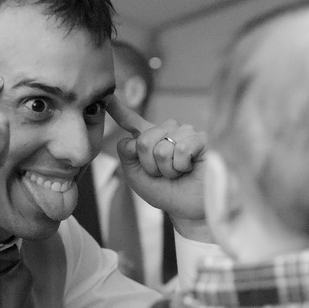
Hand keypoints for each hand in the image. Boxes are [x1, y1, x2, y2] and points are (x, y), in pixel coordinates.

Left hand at [107, 97, 210, 239]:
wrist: (187, 209)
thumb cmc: (165, 193)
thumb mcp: (137, 177)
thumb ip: (127, 156)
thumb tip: (130, 140)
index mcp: (149, 139)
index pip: (132, 121)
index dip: (119, 109)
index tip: (107, 98)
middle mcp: (167, 131)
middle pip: (144, 141)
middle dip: (150, 166)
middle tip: (163, 174)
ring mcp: (185, 132)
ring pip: (162, 147)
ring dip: (167, 169)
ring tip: (178, 173)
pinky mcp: (201, 138)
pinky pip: (181, 149)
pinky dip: (181, 166)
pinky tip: (189, 169)